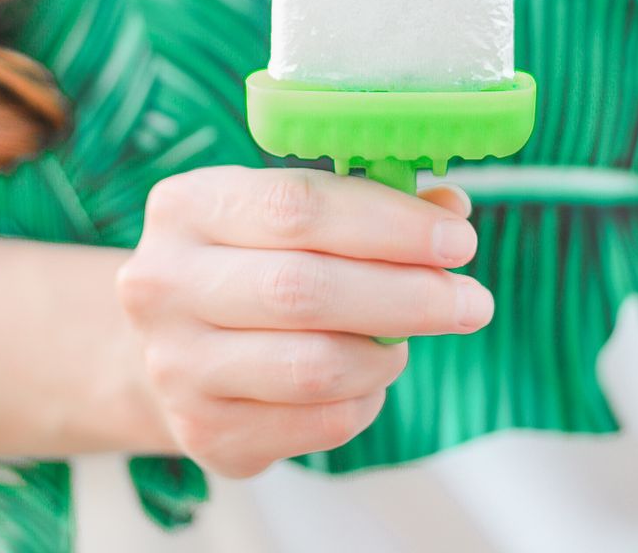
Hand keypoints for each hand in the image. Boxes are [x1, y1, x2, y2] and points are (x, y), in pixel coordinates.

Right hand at [117, 166, 491, 477]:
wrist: (170, 340)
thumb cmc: (248, 258)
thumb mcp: (288, 211)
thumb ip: (366, 205)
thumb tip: (451, 214)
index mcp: (187, 205)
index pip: (297, 206)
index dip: (388, 224)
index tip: (457, 240)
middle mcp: (164, 283)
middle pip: (304, 290)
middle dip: (407, 295)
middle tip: (473, 300)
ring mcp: (176, 365)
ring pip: (314, 366)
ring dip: (386, 352)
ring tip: (408, 337)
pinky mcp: (204, 432)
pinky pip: (318, 423)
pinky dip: (366, 398)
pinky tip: (369, 374)